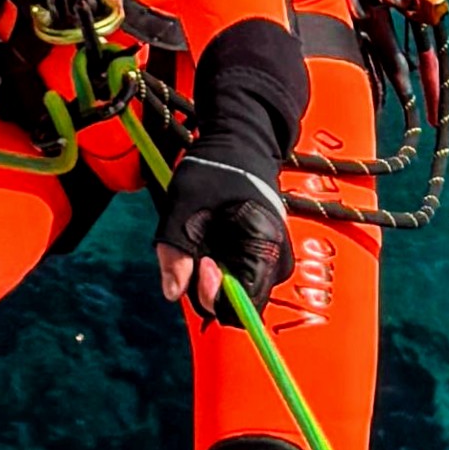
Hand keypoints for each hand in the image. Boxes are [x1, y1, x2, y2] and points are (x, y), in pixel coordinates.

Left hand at [152, 17, 304, 316]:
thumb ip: (175, 253)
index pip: (245, 307)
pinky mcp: (261, 256)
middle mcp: (276, 260)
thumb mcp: (184, 208)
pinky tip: (211, 240)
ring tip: (204, 239)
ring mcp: (270, 260)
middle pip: (238, 304)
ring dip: (211, 275)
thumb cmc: (214, 169)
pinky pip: (236, 276)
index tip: (204, 263)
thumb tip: (173, 294)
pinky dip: (217, 265)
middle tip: (200, 252)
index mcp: (265, 248)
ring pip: (234, 291)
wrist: (240, 143)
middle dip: (209, 286)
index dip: (216, 295)